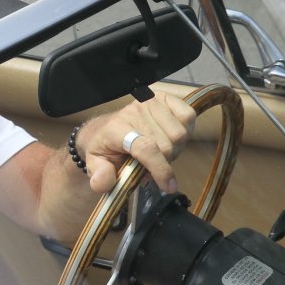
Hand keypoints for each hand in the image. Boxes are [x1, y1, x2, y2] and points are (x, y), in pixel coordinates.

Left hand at [78, 91, 196, 193]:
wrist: (108, 127)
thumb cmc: (106, 148)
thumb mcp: (95, 165)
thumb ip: (99, 175)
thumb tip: (103, 182)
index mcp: (116, 130)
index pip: (145, 148)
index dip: (160, 169)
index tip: (169, 187)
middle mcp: (133, 113)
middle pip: (167, 146)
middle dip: (166, 162)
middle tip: (155, 164)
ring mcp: (149, 103)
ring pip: (180, 134)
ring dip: (176, 148)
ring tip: (161, 150)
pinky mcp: (164, 98)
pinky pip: (188, 116)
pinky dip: (186, 129)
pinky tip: (171, 135)